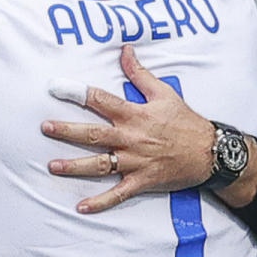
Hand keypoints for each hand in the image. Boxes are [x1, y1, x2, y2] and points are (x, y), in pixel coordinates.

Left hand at [42, 47, 223, 213]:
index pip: (101, 100)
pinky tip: (81, 207)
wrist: (210, 152)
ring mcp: (135, 162)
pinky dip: (100, 202)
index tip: (55, 88)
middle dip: (68, 131)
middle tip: (45, 128)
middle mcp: (131, 138)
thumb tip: (125, 50)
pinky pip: (118, 194)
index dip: (78, 93)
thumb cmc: (186, 122)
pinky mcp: (142, 182)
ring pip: (100, 164)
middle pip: (94, 134)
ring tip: (53, 166)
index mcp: (135, 114)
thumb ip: (140, 73)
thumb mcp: (164, 93)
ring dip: (76, 166)